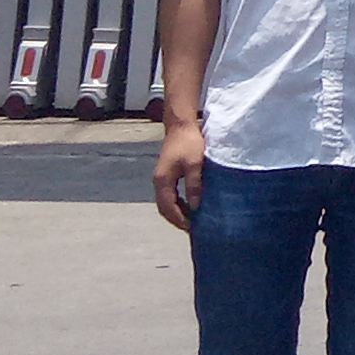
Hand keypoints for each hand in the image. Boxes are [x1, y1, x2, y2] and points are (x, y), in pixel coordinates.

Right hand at [151, 115, 205, 232]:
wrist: (181, 125)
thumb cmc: (189, 142)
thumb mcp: (195, 164)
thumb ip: (194, 185)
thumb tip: (195, 206)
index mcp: (163, 181)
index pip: (167, 207)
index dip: (178, 220)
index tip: (191, 228)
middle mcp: (159, 182)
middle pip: (164, 208)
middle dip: (176, 219)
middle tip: (191, 229)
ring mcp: (161, 178)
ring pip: (166, 202)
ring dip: (176, 212)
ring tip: (191, 221)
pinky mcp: (167, 174)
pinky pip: (169, 195)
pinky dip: (177, 204)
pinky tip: (189, 206)